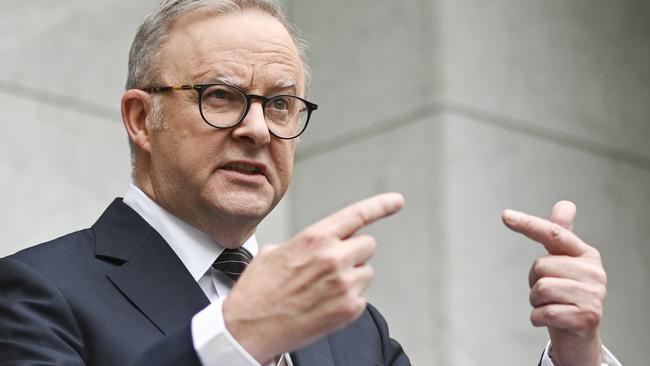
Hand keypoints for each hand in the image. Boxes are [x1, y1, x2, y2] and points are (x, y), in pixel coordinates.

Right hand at [223, 193, 404, 362]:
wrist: (248, 329)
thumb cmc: (257, 291)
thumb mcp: (273, 252)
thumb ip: (304, 243)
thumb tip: (315, 245)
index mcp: (315, 238)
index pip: (357, 214)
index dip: (381, 205)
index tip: (397, 201)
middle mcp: (334, 257)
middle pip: (367, 245)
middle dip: (353, 253)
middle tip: (331, 267)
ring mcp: (344, 284)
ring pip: (366, 273)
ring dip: (351, 278)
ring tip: (322, 290)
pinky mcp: (349, 309)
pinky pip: (361, 298)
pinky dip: (347, 301)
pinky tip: (323, 305)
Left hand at [502, 201, 606, 365]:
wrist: (580, 337)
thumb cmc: (567, 295)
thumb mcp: (564, 264)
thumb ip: (561, 235)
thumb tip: (566, 204)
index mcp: (586, 254)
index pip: (553, 233)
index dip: (528, 224)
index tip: (505, 215)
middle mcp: (594, 272)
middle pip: (539, 266)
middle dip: (534, 282)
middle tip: (549, 294)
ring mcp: (593, 295)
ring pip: (540, 289)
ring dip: (536, 302)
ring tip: (551, 306)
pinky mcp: (587, 317)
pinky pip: (544, 313)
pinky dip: (538, 319)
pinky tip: (550, 321)